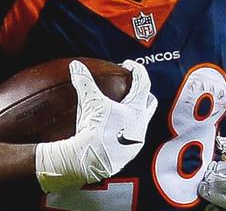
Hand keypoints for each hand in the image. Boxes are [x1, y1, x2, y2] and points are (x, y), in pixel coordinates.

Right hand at [35, 59, 156, 191]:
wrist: (90, 160)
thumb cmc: (93, 129)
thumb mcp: (89, 101)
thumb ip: (84, 81)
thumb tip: (76, 65)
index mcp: (136, 109)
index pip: (143, 82)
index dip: (137, 69)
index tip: (127, 65)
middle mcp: (141, 124)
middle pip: (149, 103)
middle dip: (143, 93)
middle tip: (130, 87)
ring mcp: (137, 141)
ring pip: (141, 122)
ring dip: (133, 113)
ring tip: (118, 109)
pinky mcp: (129, 154)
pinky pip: (130, 138)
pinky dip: (123, 130)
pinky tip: (110, 129)